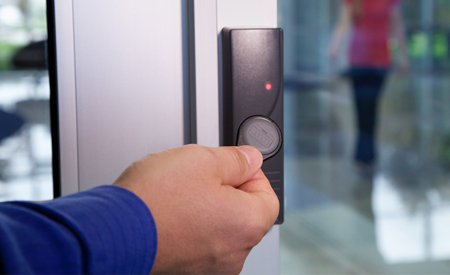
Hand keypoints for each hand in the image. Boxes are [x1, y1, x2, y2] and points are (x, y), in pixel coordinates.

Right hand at [113, 144, 278, 273]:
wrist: (111, 231)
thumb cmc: (155, 200)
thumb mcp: (203, 160)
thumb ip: (237, 159)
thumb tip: (251, 158)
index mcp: (247, 225)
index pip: (269, 196)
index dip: (253, 175)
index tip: (235, 165)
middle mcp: (234, 254)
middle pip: (244, 213)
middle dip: (227, 189)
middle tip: (202, 176)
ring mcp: (210, 267)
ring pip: (220, 227)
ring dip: (207, 207)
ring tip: (181, 194)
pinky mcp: (188, 270)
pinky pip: (201, 241)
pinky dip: (192, 225)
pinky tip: (172, 212)